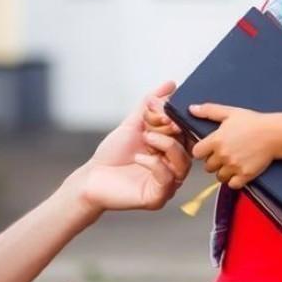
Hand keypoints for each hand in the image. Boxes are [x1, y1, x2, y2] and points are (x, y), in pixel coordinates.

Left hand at [68, 82, 191, 211]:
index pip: (188, 134)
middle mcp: (173, 167)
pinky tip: (139, 157)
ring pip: (183, 164)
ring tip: (148, 138)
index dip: (182, 121)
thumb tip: (170, 84)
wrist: (92, 178)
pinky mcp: (158, 197)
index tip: (169, 109)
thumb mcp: (134, 124)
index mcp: (171, 151)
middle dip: (176, 132)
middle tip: (160, 121)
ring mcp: (168, 184)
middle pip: (190, 148)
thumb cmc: (112, 155)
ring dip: (167, 146)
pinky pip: (167, 180)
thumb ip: (151, 104)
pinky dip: (155, 165)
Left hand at [190, 104, 281, 189]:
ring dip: (224, 172)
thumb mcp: (230, 112)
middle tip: (225, 154)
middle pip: (208, 167)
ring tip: (233, 162)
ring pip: (219, 177)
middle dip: (214, 161)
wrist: (275, 133)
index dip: (202, 151)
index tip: (209, 149)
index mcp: (216, 140)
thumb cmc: (254, 122)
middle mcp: (223, 155)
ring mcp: (234, 166)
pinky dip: (234, 180)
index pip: (197, 153)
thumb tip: (192, 109)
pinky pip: (232, 184)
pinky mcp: (245, 175)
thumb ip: (209, 111)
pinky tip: (239, 171)